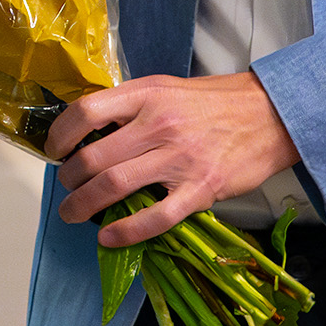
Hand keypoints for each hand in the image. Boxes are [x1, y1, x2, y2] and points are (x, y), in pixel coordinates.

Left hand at [41, 70, 292, 224]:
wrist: (271, 115)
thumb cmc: (215, 102)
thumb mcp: (167, 88)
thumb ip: (131, 106)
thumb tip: (89, 131)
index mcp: (148, 95)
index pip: (86, 112)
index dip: (60, 134)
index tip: (54, 150)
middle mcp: (160, 124)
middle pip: (93, 157)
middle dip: (69, 179)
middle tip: (65, 188)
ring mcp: (180, 158)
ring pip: (115, 186)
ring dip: (83, 205)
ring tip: (74, 213)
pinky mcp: (200, 189)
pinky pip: (155, 217)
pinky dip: (125, 232)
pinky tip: (108, 237)